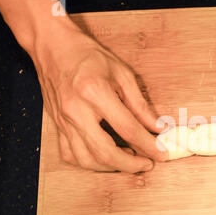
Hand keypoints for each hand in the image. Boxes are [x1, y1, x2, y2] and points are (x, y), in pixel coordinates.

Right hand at [32, 25, 167, 171]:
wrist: (53, 47)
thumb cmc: (89, 56)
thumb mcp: (122, 73)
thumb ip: (140, 104)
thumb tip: (158, 127)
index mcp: (95, 93)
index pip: (127, 129)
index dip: (148, 145)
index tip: (162, 153)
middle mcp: (76, 110)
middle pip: (105, 152)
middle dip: (130, 165)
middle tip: (147, 164)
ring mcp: (63, 121)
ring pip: (86, 160)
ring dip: (111, 167)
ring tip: (129, 159)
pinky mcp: (57, 126)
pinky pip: (70, 155)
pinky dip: (89, 163)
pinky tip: (104, 157)